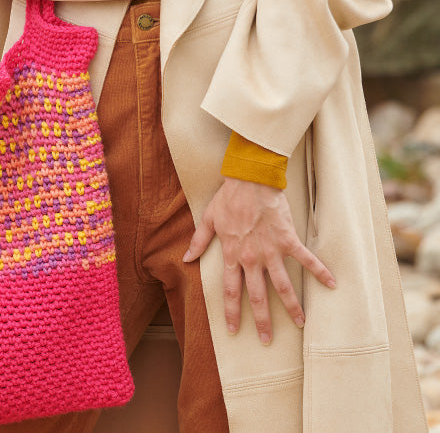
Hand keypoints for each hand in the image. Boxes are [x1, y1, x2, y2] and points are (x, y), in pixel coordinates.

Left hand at [182, 177, 335, 344]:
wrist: (250, 180)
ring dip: (292, 306)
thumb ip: (198, 242)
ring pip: (282, 285)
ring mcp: (271, 250)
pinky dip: (320, 271)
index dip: (232, 312)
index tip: (233, 330)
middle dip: (262, 320)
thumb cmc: (228, 198)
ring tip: (300, 323)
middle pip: (257, 296)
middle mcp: (251, 258)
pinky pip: (306, 259)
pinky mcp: (288, 240)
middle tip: (267, 340)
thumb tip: (186, 259)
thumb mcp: (208, 220)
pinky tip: (332, 284)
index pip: (231, 291)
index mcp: (232, 255)